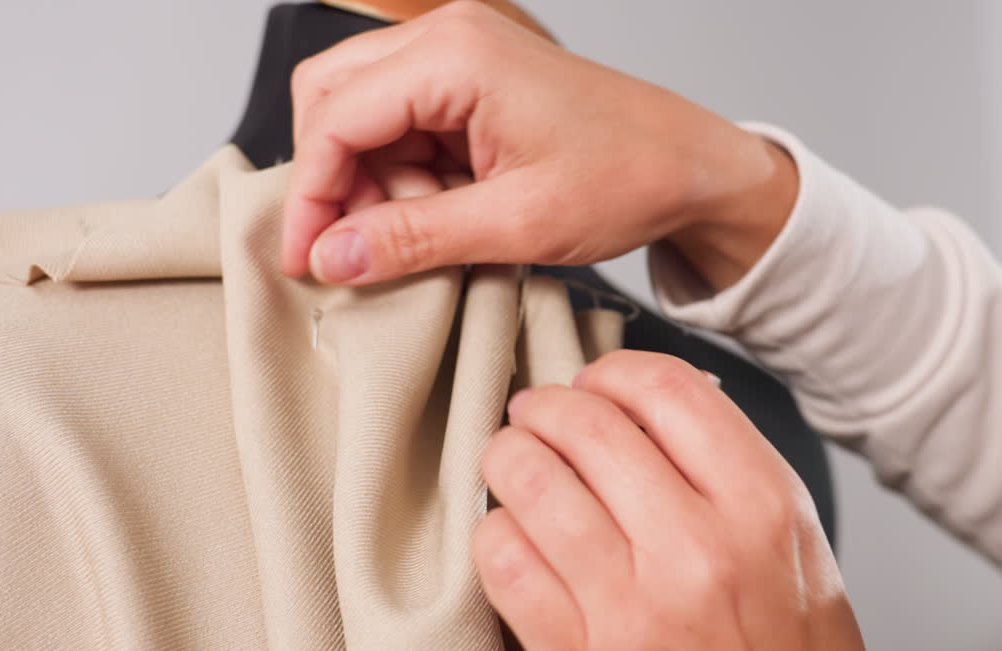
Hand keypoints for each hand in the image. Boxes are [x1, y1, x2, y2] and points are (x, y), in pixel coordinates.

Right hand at [283, 1, 795, 286]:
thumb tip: (332, 258)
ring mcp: (458, 54)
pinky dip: (402, 174)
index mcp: (457, 57)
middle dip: (333, 180)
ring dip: (371, 181)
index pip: (335, 117)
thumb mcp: (517, 224)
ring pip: (360, 112)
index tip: (308, 262)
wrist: (693, 166)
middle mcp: (448, 38)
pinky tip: (441, 212)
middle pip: (330, 98)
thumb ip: (415, 238)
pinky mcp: (469, 81)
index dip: (311, 196)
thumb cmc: (629, 179)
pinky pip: (400, 123)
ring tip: (425, 233)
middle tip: (357, 250)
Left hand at [473, 351, 882, 650]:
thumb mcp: (794, 543)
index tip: (595, 382)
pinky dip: (495, 531)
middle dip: (546, 406)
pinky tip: (514, 534)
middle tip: (537, 415)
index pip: (665, 388)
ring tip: (513, 462)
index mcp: (761, 507)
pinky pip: (504, 561)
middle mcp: (698, 550)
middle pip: (586, 424)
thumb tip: (641, 401)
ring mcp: (632, 607)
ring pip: (530, 480)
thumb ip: (727, 464)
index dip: (612, 371)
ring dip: (507, 457)